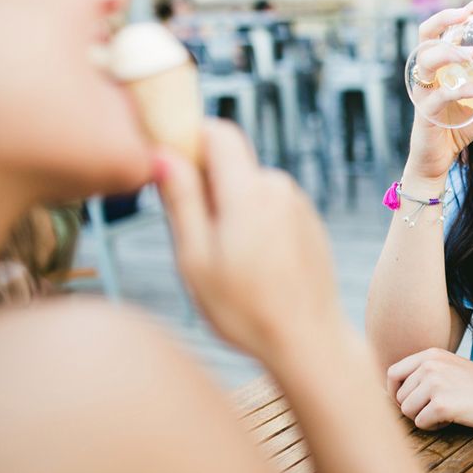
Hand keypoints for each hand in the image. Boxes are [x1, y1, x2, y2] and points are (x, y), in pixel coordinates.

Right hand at [156, 119, 345, 361]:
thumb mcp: (196, 257)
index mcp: (249, 190)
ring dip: (231, 210)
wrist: (309, 341)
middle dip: (207, 187)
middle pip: (232, 163)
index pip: (218, 132)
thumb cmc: (244, 308)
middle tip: (196, 240)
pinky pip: (271, 208)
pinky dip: (255, 225)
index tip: (171, 172)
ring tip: (228, 264)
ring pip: (250, 188)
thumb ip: (181, 199)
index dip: (190, 140)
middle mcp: (279, 187)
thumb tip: (163, 153)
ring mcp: (299, 204)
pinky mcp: (309, 222)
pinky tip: (255, 268)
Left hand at [387, 348, 472, 430]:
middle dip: (414, 409)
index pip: (392, 374)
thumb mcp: (451, 369)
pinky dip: (435, 427)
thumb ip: (423, 374)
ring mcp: (435, 383)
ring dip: (424, 418)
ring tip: (447, 412)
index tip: (411, 404)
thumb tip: (389, 395)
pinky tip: (454, 419)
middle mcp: (429, 365)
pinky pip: (421, 424)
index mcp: (430, 354)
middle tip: (439, 409)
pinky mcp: (442, 404)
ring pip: (407, 412)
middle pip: (398, 397)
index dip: (395, 393)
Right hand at [405, 0, 472, 182]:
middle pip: (426, 34)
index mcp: (440, 64)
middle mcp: (427, 72)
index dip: (464, 10)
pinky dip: (463, 90)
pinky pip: (441, 95)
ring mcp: (423, 90)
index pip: (445, 27)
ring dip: (450, 52)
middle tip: (468, 15)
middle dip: (447, 19)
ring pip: (427, 60)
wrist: (437, 160)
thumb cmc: (457, 126)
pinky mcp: (425, 111)